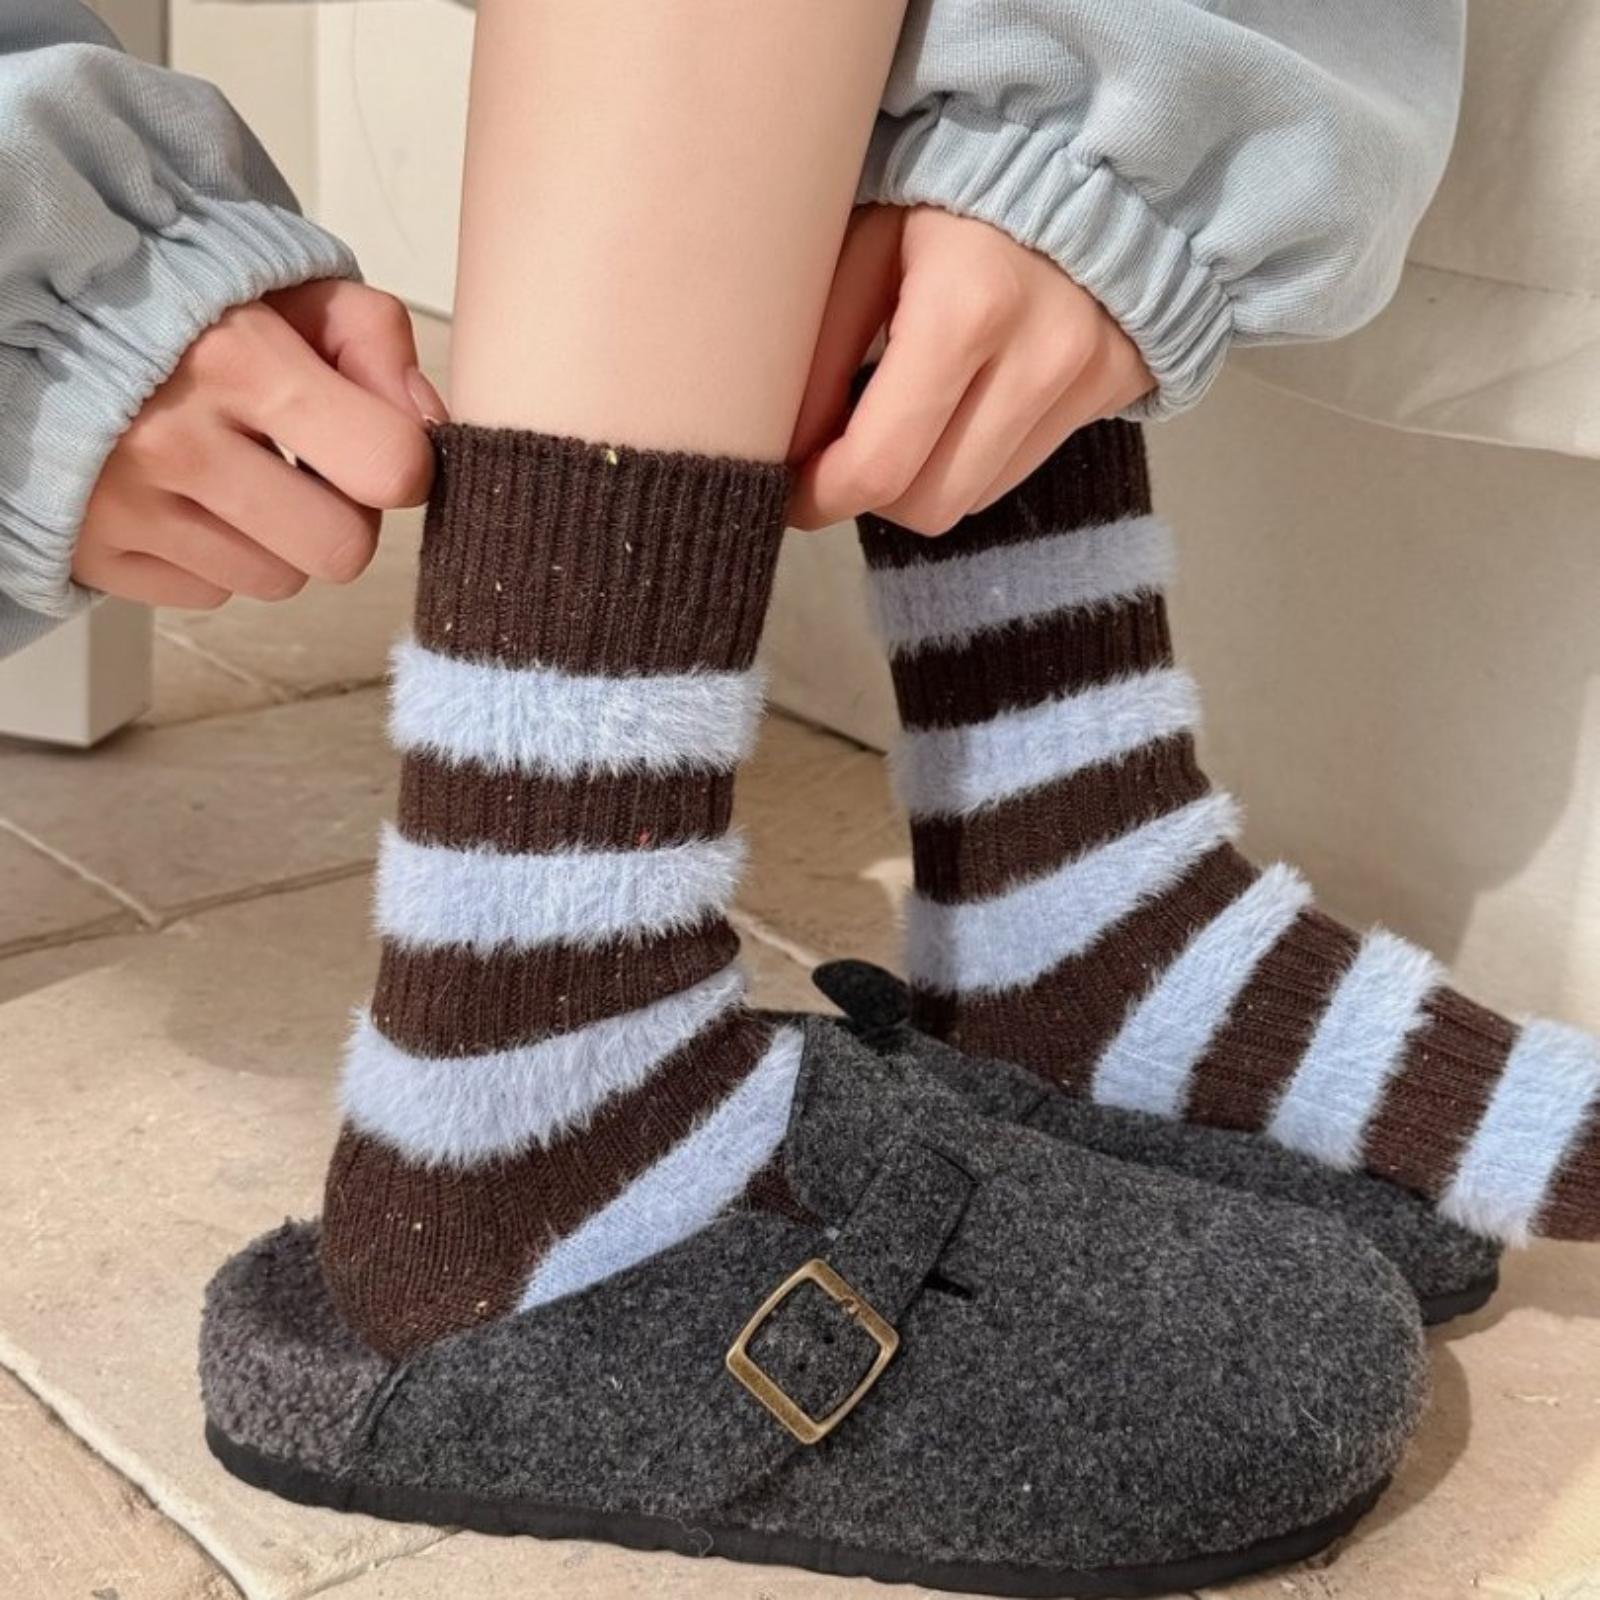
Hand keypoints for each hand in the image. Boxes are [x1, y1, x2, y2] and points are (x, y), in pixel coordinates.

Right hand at [73, 280, 445, 607]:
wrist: (36, 322)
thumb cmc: (186, 311)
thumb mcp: (285, 290)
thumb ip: (373, 338)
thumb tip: (427, 422)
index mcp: (239, 360)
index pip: (394, 467)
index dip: (402, 463)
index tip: (374, 444)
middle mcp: (180, 442)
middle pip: (344, 550)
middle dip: (342, 515)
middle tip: (307, 468)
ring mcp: (130, 507)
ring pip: (281, 581)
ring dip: (277, 539)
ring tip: (237, 476)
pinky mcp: (97, 555)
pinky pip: (211, 595)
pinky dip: (213, 556)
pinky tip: (187, 499)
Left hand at [788, 205, 1153, 534]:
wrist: (1081, 142)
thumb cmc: (946, 187)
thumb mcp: (865, 244)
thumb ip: (820, 354)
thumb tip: (789, 453)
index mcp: (966, 307)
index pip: (881, 465)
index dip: (822, 496)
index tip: (792, 492)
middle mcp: (1040, 355)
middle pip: (930, 505)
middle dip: (871, 497)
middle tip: (838, 462)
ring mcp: (1089, 377)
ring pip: (976, 498)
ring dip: (923, 480)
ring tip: (900, 422)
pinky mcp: (1119, 386)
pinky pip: (1022, 466)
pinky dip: (973, 456)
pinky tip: (957, 404)